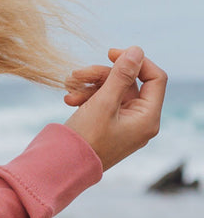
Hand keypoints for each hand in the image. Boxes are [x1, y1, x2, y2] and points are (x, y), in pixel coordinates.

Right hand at [62, 46, 166, 170]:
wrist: (63, 166)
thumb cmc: (85, 138)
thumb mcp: (103, 103)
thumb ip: (120, 75)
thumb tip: (136, 51)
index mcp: (147, 117)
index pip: (155, 78)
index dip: (135, 62)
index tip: (110, 53)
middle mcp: (140, 121)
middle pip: (128, 83)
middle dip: (102, 75)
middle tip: (78, 73)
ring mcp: (124, 124)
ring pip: (112, 91)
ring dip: (90, 85)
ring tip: (68, 88)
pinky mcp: (108, 126)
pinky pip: (103, 103)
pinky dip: (87, 97)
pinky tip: (69, 100)